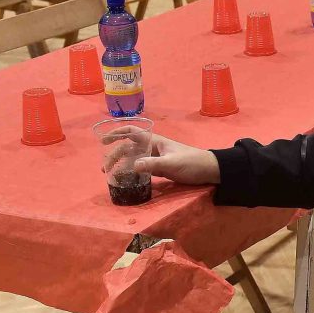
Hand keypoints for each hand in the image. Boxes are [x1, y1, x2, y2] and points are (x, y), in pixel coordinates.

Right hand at [100, 132, 220, 185]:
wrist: (210, 170)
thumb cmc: (192, 163)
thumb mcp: (172, 164)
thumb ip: (153, 164)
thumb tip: (132, 166)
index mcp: (155, 141)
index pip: (132, 132)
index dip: (117, 133)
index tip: (103, 141)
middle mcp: (153, 148)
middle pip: (129, 148)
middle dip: (115, 155)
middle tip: (105, 168)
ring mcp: (157, 159)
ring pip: (134, 159)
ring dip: (122, 165)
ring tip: (112, 175)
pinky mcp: (161, 169)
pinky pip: (142, 169)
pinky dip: (133, 173)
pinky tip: (127, 180)